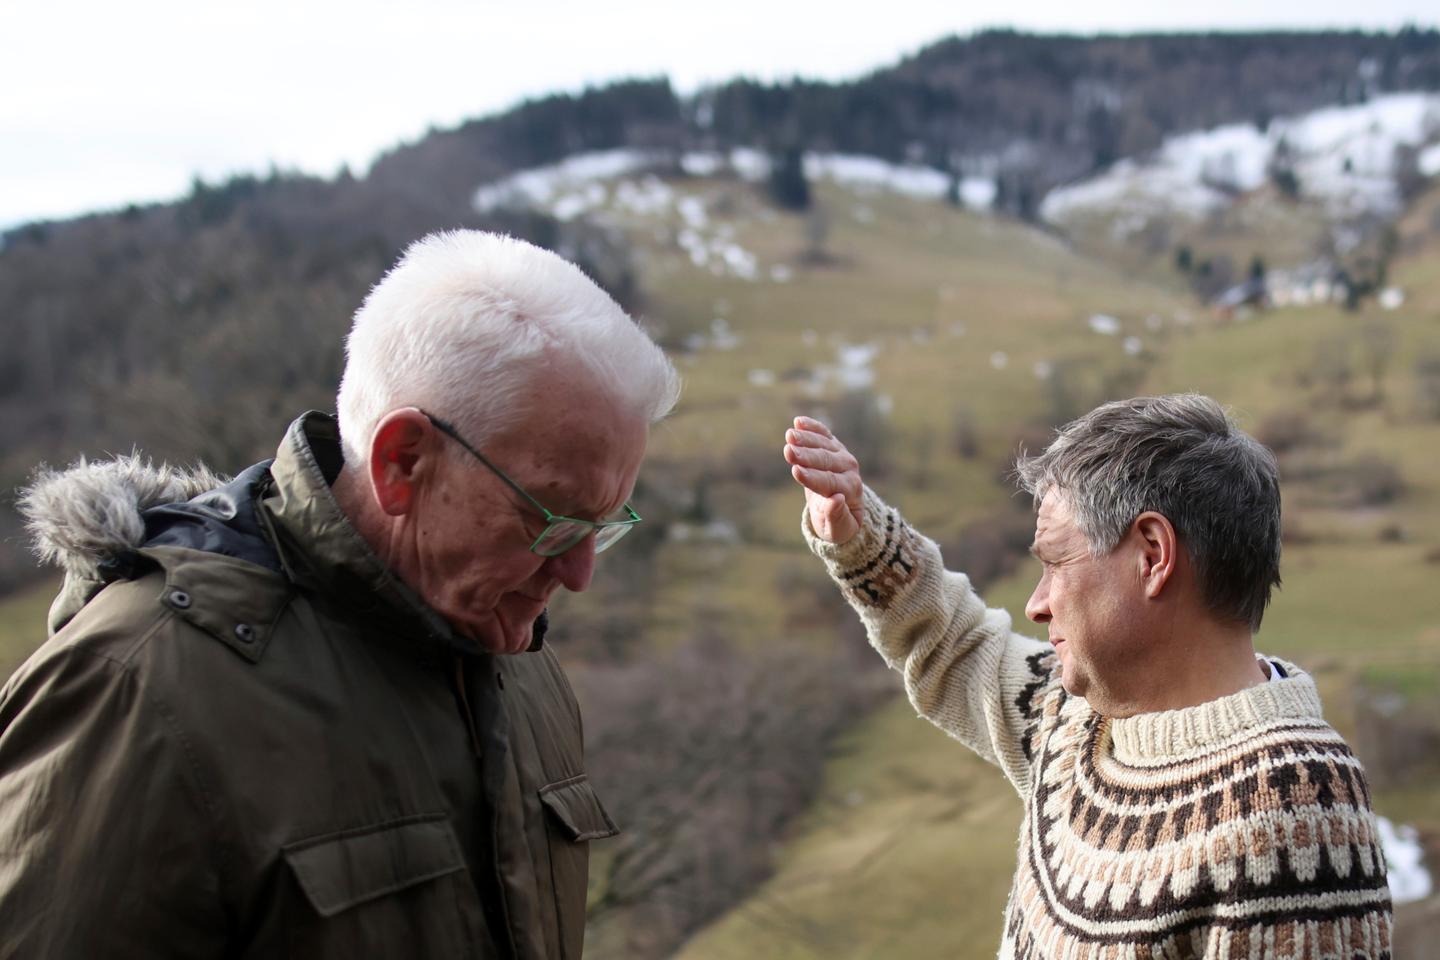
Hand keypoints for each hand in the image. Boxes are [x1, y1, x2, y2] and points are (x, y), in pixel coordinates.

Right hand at [784, 416, 863, 543]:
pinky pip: (823, 434)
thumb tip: (836, 499)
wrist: (844, 509)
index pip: (829, 482)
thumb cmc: (838, 523)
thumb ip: (836, 515)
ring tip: (789, 435)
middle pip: (825, 460)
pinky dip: (812, 427)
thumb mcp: (837, 528)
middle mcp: (849, 469)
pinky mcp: (834, 446)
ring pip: (823, 444)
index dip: (812, 477)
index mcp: (850, 490)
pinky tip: (798, 421)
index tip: (796, 471)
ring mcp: (842, 455)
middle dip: (806, 456)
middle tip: (788, 451)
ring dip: (806, 439)